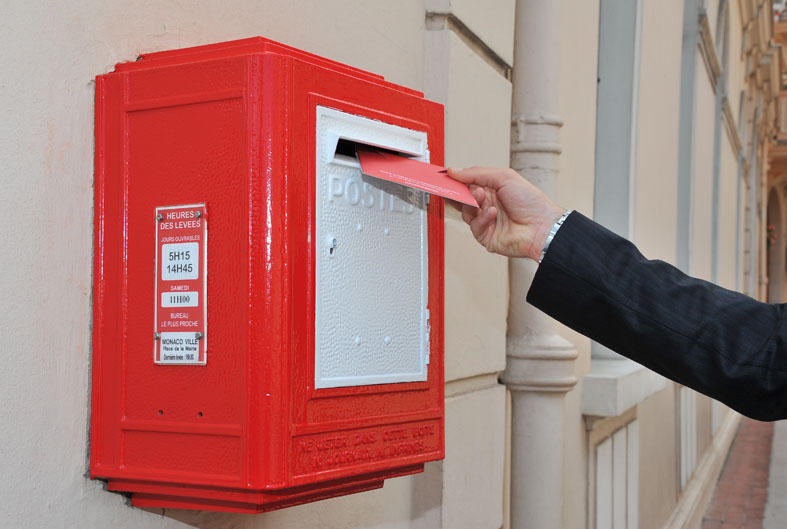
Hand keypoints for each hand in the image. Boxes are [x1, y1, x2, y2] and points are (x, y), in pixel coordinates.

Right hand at [447, 167, 564, 259]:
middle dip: (461, 192)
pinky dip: (482, 218)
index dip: (455, 181)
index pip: (466, 184)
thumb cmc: (530, 202)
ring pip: (465, 212)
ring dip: (473, 204)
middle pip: (462, 198)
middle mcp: (487, 204)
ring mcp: (486, 221)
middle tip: (459, 188)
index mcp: (491, 189)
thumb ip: (476, 173)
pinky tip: (492, 213)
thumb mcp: (504, 177)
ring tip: (482, 199)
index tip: (444, 177)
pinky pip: (474, 226)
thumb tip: (456, 171)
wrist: (541, 226)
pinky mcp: (485, 236)